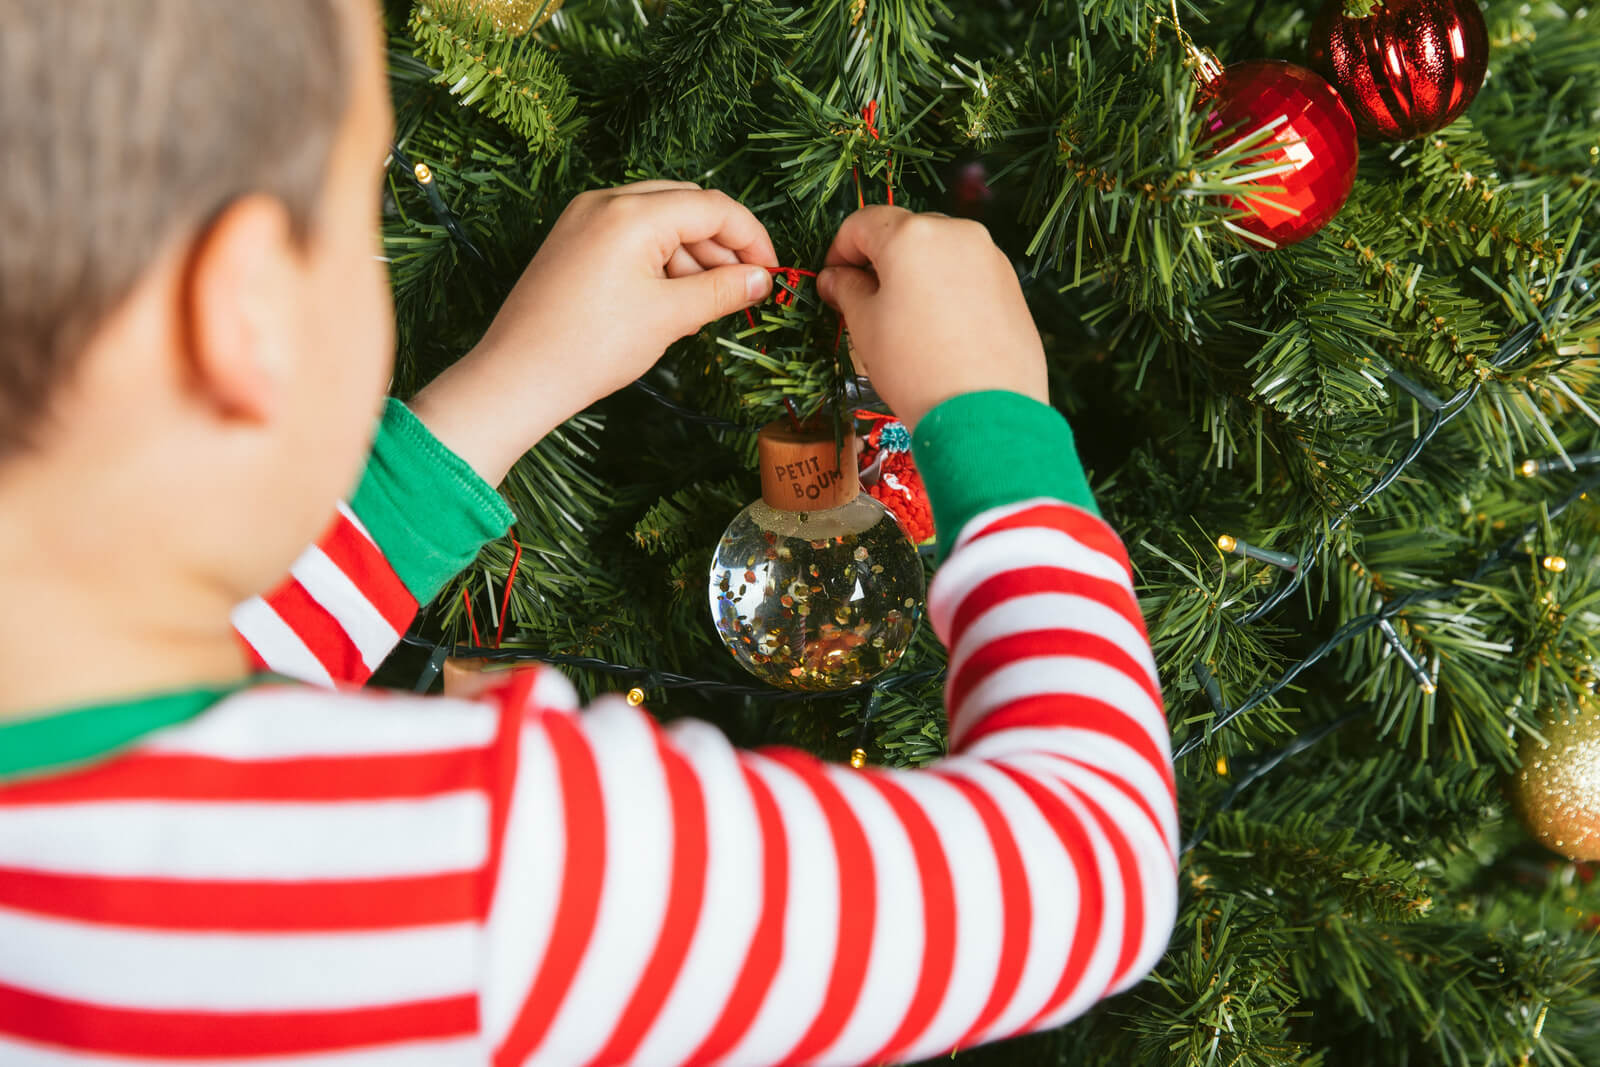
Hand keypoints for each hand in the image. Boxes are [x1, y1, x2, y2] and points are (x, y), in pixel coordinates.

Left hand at [411, 181, 777, 483]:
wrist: (518, 377)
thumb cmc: (591, 348)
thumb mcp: (670, 317)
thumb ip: (723, 290)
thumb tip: (762, 279)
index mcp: (632, 212)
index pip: (713, 207)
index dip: (752, 238)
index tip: (771, 273)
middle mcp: (606, 201)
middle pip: (686, 206)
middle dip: (721, 246)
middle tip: (743, 290)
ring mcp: (584, 219)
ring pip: (659, 222)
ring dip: (690, 257)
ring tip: (702, 307)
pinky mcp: (572, 242)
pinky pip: (630, 236)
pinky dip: (658, 262)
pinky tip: (668, 303)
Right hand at [817, 207, 1046, 430]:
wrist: (984, 413)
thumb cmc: (916, 367)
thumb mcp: (866, 326)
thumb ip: (846, 290)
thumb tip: (835, 278)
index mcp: (912, 235)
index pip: (862, 223)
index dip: (839, 250)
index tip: (833, 280)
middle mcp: (956, 233)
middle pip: (905, 233)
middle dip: (880, 260)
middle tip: (864, 300)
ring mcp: (990, 257)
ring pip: (940, 253)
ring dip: (916, 274)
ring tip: (905, 319)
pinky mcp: (1011, 285)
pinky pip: (968, 274)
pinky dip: (947, 289)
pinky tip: (940, 329)